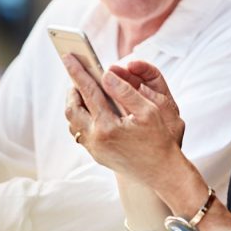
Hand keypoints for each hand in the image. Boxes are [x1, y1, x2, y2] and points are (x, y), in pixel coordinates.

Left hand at [62, 55, 186, 189]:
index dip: (78, 72)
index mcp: (108, 126)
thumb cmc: (159, 140)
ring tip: (84, 91)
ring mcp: (95, 150)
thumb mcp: (148, 111)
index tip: (68, 57)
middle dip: (73, 89)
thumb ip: (125, 90)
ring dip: (75, 105)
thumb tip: (106, 74)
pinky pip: (80, 133)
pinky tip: (92, 110)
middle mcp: (96, 139)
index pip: (88, 92)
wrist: (162, 173)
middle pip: (72, 108)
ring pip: (72, 123)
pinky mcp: (97, 155)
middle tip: (78, 75)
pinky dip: (81, 118)